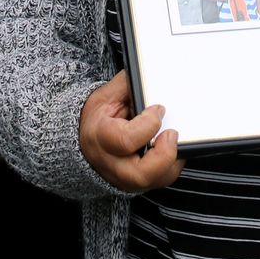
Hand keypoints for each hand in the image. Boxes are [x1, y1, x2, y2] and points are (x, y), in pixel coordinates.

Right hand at [78, 70, 183, 191]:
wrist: (85, 139)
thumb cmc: (98, 116)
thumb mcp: (108, 95)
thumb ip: (130, 85)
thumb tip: (153, 76)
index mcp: (100, 137)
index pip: (126, 140)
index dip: (149, 124)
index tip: (159, 108)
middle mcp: (111, 163)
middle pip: (140, 175)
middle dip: (165, 154)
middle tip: (171, 133)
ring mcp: (124, 177)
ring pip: (156, 181)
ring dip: (173, 161)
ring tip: (174, 139)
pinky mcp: (137, 182)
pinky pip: (162, 179)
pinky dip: (173, 164)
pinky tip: (173, 147)